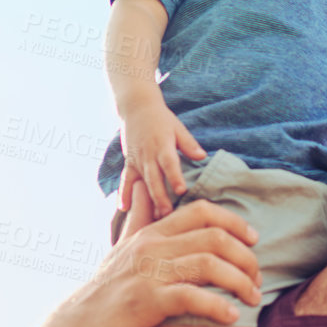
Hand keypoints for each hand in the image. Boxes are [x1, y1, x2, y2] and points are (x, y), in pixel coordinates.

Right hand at [44, 181, 260, 326]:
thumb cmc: (104, 289)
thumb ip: (139, 218)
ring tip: (253, 298)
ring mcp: (148, 273)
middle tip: (258, 278)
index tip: (254, 240)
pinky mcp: (146, 302)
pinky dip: (217, 306)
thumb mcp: (122, 247)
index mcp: (151, 232)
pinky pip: (191, 298)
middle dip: (245, 257)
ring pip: (209, 264)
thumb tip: (143, 186)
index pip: (202, 211)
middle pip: (214, 237)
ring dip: (240, 282)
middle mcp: (151, 247)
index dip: (234, 222)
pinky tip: (231, 316)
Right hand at [118, 97, 204, 216]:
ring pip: (141, 183)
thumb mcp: (178, 128)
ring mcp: (137, 160)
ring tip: (151, 219)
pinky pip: (126, 180)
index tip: (181, 191)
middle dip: (160, 197)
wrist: (136, 108)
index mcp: (163, 145)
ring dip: (146, 201)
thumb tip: (203, 156)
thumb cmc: (162, 119)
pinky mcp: (129, 163)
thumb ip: (189, 144)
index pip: (169, 163)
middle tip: (167, 215)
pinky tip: (124, 209)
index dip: (175, 177)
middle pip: (154, 178)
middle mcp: (148, 155)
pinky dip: (123, 194)